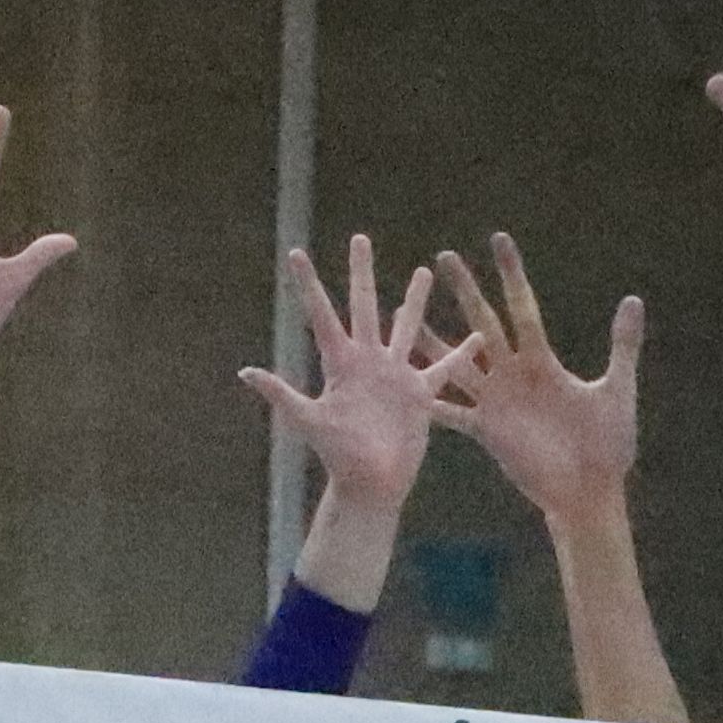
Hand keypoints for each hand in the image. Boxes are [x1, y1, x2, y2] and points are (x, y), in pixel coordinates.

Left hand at [243, 233, 446, 535]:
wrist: (371, 483)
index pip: (321, 313)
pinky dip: (460, 353)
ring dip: (414, 300)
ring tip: (425, 270)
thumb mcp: (310, 421)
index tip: (296, 252)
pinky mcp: (419, 393)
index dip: (308, 284)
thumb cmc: (338, 457)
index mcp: (340, 362)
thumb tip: (245, 371)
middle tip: (360, 238)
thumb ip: (281, 394)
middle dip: (361, 272)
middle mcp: (366, 360)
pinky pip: (444, 368)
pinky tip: (477, 336)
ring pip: (406, 325)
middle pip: (364, 305)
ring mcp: (394, 374)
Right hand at [425, 235, 639, 523]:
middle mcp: (515, 374)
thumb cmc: (607, 445)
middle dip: (464, 290)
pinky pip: (453, 415)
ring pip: (458, 362)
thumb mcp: (617, 391)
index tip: (498, 238)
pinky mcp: (488, 431)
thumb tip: (633, 299)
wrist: (591, 492)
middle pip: (483, 322)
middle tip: (442, 256)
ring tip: (407, 315)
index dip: (510, 273)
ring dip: (434, 340)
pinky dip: (432, 404)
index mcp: (542, 362)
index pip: (522, 306)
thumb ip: (623, 346)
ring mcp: (498, 402)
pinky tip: (407, 392)